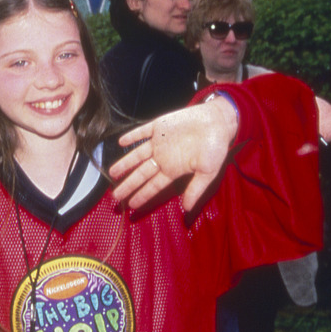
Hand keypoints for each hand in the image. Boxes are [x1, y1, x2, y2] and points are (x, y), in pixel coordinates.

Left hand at [109, 97, 237, 210]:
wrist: (218, 122)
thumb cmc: (216, 148)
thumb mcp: (208, 173)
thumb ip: (195, 189)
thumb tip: (187, 209)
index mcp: (173, 169)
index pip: (153, 186)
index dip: (142, 195)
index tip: (130, 204)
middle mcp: (163, 157)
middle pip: (141, 173)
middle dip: (128, 185)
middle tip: (115, 196)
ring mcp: (160, 142)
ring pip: (137, 155)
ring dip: (125, 163)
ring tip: (112, 173)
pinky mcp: (160, 126)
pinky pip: (142, 131)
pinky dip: (132, 136)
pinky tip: (121, 142)